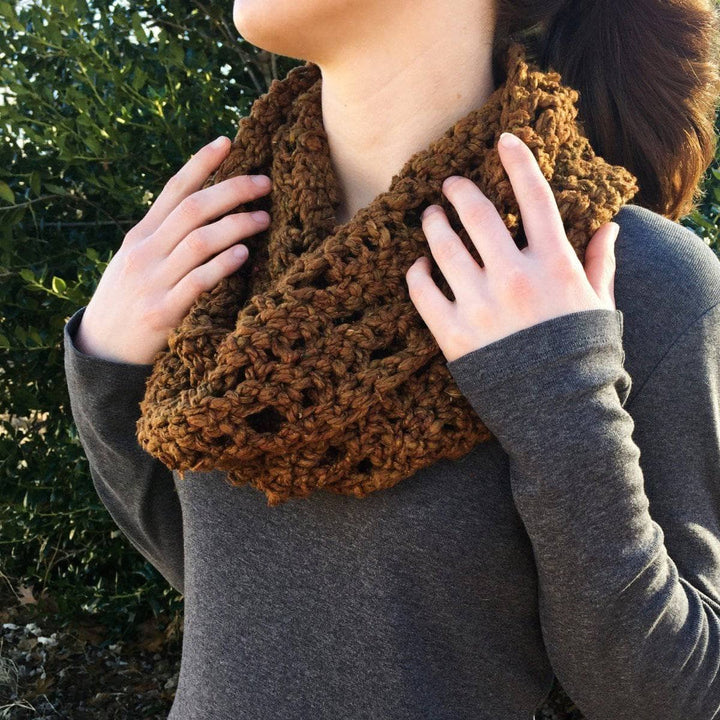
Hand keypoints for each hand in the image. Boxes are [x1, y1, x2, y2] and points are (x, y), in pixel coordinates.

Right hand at [75, 136, 272, 364]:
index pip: (174, 190)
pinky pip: (198, 282)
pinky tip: (243, 255)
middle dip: (232, 190)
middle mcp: (145, 252)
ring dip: (236, 225)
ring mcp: (153, 282)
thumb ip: (164, 237)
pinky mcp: (163, 313)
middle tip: (264, 182)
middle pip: (193, 209)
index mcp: (140, 236)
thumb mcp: (136, 261)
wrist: (102, 350)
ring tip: (263, 217)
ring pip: (199, 241)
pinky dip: (222, 265)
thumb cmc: (127, 301)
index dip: (201, 163)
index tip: (228, 142)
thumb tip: (204, 210)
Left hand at [406, 131, 619, 362]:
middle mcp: (514, 277)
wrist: (558, 415)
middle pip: (475, 214)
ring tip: (429, 217)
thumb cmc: (581, 357)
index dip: (517, 161)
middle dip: (457, 190)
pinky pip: (421, 290)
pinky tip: (418, 265)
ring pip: (442, 246)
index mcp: (554, 265)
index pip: (534, 197)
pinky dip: (415, 272)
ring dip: (432, 224)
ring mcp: (479, 305)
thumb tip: (610, 226)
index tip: (503, 139)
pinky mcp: (452, 334)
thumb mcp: (598, 306)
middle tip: (448, 184)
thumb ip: (600, 263)